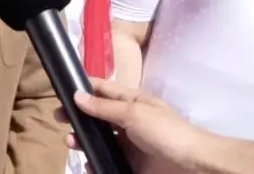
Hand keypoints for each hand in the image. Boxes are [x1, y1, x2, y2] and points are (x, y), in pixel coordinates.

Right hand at [60, 78, 215, 173]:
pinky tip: (89, 163)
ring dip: (83, 140)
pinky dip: (95, 162)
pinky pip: (107, 161)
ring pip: (99, 139)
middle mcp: (128, 120)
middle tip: (59, 120)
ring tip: (72, 143)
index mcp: (132, 101)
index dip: (83, 88)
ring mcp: (129, 144)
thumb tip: (77, 94)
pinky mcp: (130, 164)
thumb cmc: (165, 132)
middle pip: (97, 116)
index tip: (60, 91)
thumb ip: (104, 106)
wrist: (193, 166)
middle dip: (77, 116)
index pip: (103, 89)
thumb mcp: (134, 113)